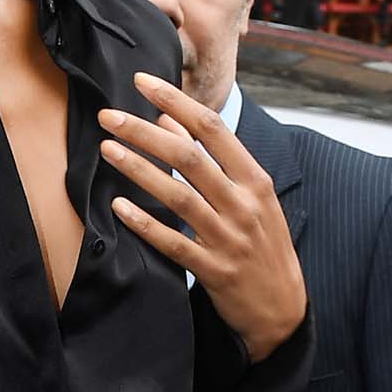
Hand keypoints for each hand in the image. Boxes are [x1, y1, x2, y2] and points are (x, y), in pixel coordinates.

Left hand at [102, 73, 306, 362]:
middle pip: (188, 157)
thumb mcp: (251, 197)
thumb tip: (169, 118)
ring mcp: (228, 238)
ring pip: (177, 196)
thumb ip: (213, 159)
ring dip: (139, 170)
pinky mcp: (213, 270)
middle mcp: (243, 205)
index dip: (175, 101)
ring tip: (108, 149)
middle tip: (109, 116)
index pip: (212, 129)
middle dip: (144, 132)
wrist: (283, 309)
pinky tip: (118, 207)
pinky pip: (173, 243)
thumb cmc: (263, 245)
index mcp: (255, 180)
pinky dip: (145, 224)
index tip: (143, 83)